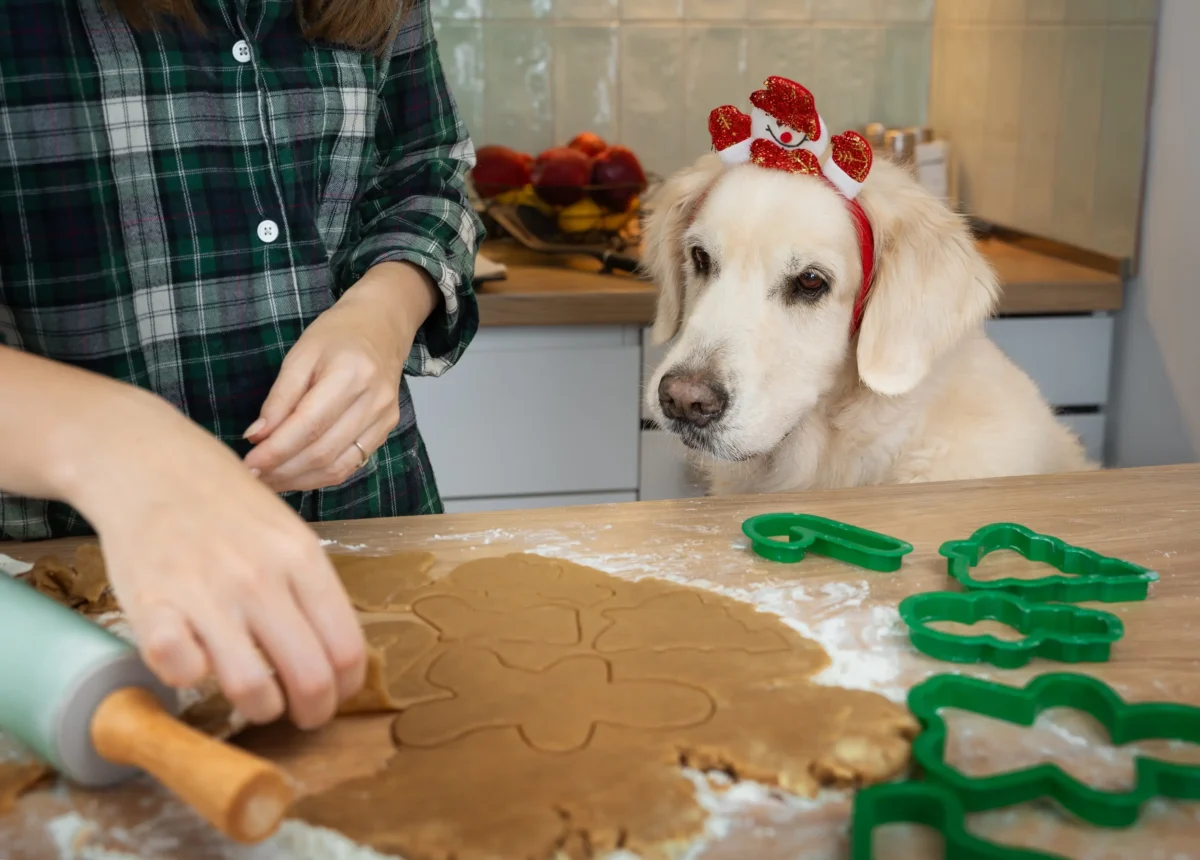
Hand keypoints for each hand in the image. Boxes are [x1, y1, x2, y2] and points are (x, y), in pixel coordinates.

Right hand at [74, 392, 367, 729]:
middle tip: (302, 717)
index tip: (335, 697)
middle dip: (312, 713)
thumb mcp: (289, 533)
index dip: (345, 688)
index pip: (346, 649)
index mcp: (303, 560)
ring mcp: (206, 593)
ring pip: (250, 689)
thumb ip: (311, 589)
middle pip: (309, 678)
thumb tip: (337, 655)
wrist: (152, 465)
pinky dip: (189, 681)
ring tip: (257, 702)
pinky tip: (196, 667)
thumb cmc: (227, 504)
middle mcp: (261, 579)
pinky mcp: (152, 605)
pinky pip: (178, 670)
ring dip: (259, 710)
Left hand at [243, 262, 438, 492]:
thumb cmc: (336, 335)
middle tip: (252, 477)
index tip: (248, 464)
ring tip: (270, 480)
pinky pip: (351, 465)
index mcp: (350, 374)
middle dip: (282, 470)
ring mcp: (384, 418)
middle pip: (323, 451)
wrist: (382, 327)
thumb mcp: (299, 355)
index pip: (308, 425)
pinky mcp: (386, 429)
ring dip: (299, 479)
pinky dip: (320, 476)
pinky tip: (296, 475)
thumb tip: (257, 437)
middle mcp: (373, 400)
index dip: (276, 451)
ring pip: (337, 466)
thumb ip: (279, 398)